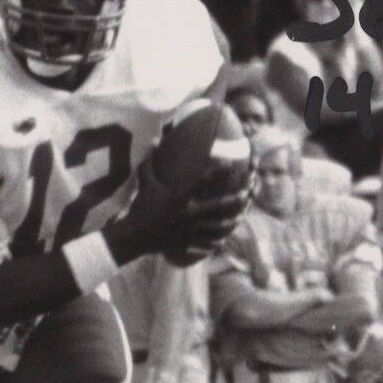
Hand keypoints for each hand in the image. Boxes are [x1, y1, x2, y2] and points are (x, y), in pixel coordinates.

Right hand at [115, 156, 252, 267]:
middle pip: (221, 205)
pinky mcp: (188, 242)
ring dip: (232, 221)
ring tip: (241, 216)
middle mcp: (190, 213)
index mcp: (181, 197)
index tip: (231, 162)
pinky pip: (206, 243)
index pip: (204, 180)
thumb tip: (152, 140)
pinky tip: (222, 241)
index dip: (218, 170)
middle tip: (248, 191)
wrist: (134, 237)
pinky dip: (215, 242)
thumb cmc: (140, 207)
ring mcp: (191, 230)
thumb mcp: (144, 182)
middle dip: (237, 198)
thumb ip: (149, 162)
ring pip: (218, 226)